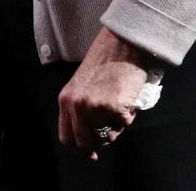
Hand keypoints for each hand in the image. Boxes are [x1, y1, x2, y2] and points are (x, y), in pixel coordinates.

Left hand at [57, 27, 150, 159]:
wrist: (123, 43)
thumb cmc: (106, 61)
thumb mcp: (82, 85)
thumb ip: (80, 109)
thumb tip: (89, 137)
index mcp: (66, 100)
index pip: (67, 137)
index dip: (80, 148)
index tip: (91, 153)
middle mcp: (77, 106)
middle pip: (86, 142)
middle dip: (101, 141)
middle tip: (111, 129)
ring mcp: (95, 107)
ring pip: (109, 135)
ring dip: (117, 125)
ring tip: (120, 102)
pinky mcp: (114, 107)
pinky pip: (125, 123)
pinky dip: (129, 114)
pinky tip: (128, 97)